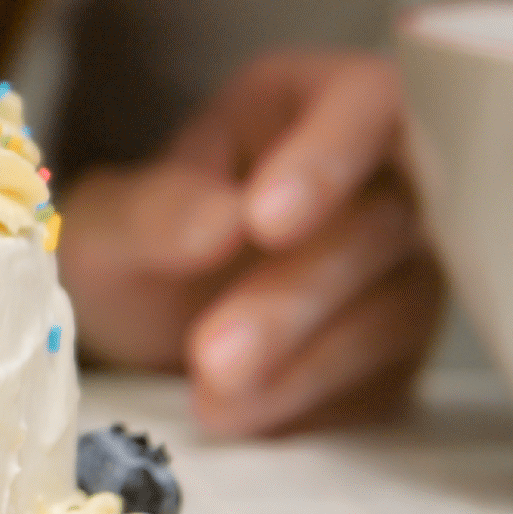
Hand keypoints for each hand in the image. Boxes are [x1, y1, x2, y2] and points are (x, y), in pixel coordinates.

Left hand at [56, 49, 443, 436]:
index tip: (262, 223)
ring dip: (300, 362)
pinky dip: (311, 401)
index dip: (328, 158)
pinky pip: (385, 376)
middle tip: (212, 355)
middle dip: (294, 296)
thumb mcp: (110, 217)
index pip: (364, 101)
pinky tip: (243, 412)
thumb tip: (225, 223)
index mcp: (308, 101)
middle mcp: (379, 174)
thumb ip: (158, 210)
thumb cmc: (132, 238)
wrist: (137, 320)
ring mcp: (402, 264)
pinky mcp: (399, 347)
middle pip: (384, 222)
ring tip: (211, 397)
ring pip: (395, 307)